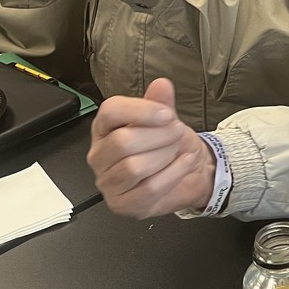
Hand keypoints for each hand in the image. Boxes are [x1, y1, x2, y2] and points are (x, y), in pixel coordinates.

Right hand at [88, 78, 214, 217]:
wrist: (188, 174)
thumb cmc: (169, 146)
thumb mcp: (167, 120)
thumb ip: (161, 103)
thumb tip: (161, 85)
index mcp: (104, 128)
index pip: (110, 112)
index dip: (141, 111)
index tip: (167, 114)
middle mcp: (99, 155)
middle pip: (122, 141)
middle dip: (158, 136)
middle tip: (177, 133)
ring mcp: (108, 182)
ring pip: (133, 167)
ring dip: (165, 156)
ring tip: (178, 150)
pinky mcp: (123, 204)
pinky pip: (148, 188)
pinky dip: (173, 173)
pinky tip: (184, 163)